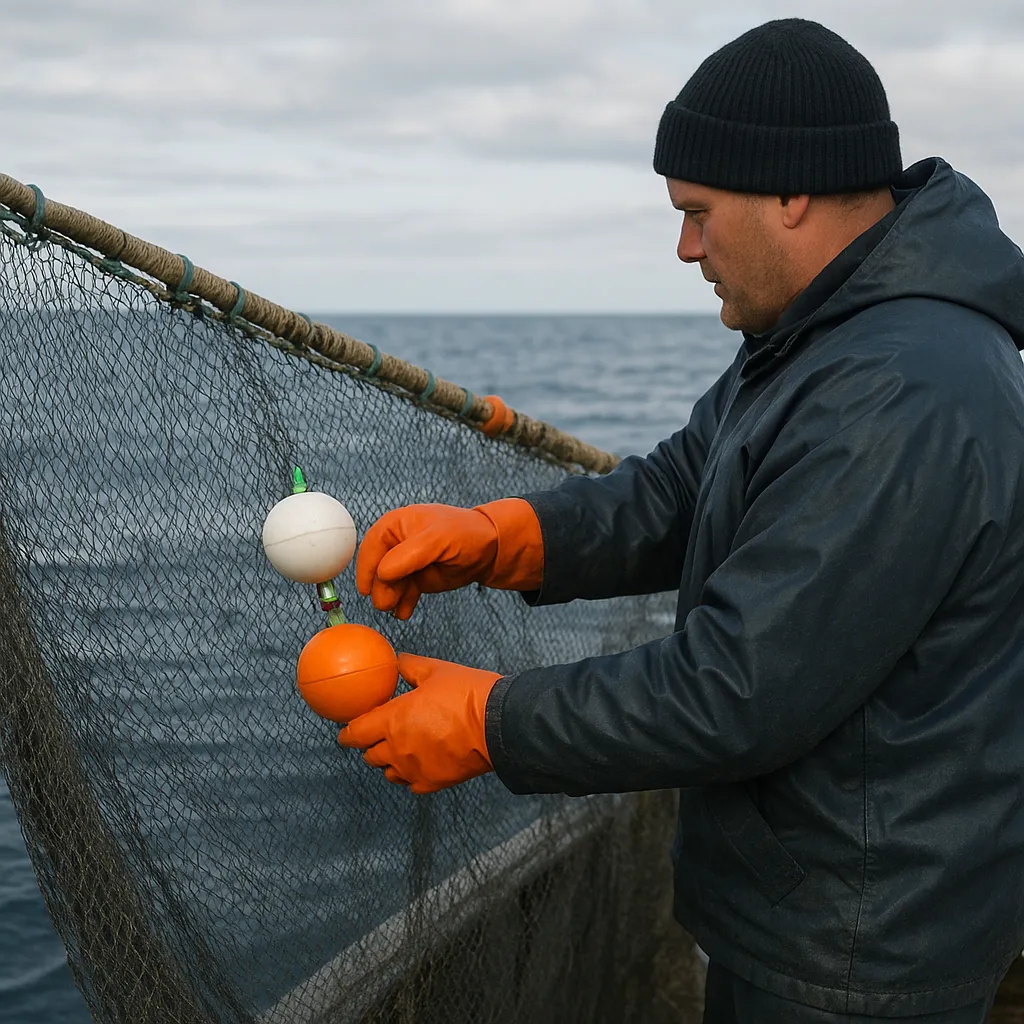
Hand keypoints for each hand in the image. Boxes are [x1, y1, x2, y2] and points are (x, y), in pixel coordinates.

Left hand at [337, 653, 500, 793]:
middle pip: (370, 755)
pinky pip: (411, 784)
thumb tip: (397, 661)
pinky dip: (410, 775)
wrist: (498, 725)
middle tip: (378, 735)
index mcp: (393, 720)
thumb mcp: (435, 671)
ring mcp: (415, 769)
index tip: (346, 731)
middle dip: (370, 745)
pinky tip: (419, 764)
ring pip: (388, 772)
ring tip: (400, 749)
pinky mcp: (433, 782)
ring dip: (389, 762)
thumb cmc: (467, 695)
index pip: (355, 733)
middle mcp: (398, 749)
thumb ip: (410, 667)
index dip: (347, 733)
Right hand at [356, 499, 542, 619]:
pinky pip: (402, 594)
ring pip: (388, 585)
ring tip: (397, 609)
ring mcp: (405, 563)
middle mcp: (395, 543)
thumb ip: (408, 555)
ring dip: (390, 599)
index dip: (366, 569)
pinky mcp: (415, 579)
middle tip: (387, 604)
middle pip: (377, 570)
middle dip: (381, 588)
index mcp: (394, 525)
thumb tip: (381, 573)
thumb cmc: (464, 534)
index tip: (366, 590)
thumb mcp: (437, 539)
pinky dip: (402, 605)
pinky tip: (404, 612)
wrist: (488, 549)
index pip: (371, 548)